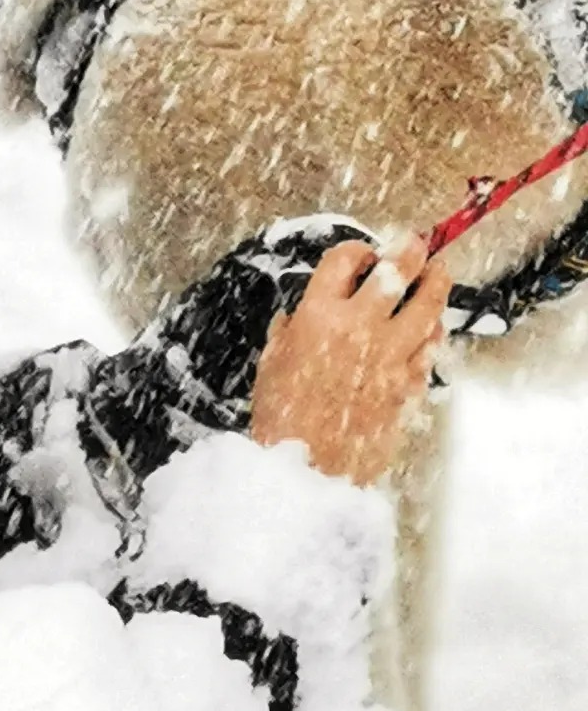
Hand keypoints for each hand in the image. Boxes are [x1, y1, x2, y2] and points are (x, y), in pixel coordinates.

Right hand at [248, 235, 449, 486]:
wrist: (310, 466)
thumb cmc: (282, 418)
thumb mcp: (271, 361)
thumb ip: (288, 331)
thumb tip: (298, 316)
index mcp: (317, 315)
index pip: (344, 261)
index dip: (357, 250)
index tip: (363, 253)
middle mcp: (358, 328)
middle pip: (396, 271)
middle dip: (409, 251)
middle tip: (415, 244)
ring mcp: (390, 356)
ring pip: (428, 306)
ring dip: (436, 284)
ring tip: (439, 273)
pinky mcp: (408, 383)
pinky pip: (431, 348)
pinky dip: (434, 332)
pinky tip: (432, 327)